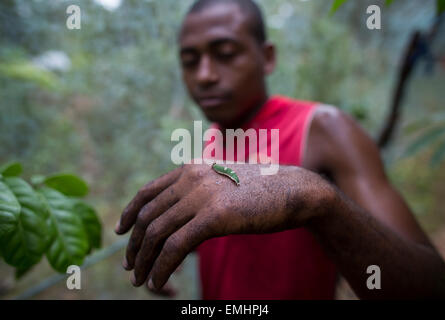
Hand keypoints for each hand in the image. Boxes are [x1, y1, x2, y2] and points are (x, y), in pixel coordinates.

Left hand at [115, 163, 334, 290]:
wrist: (294, 189)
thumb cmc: (260, 192)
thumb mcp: (223, 187)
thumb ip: (198, 197)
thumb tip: (178, 224)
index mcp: (191, 169)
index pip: (147, 192)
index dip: (128, 213)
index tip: (121, 232)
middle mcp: (191, 178)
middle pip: (148, 216)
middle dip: (135, 246)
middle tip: (131, 267)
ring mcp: (202, 195)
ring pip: (157, 233)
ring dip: (145, 262)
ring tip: (142, 281)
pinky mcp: (215, 216)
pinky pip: (175, 247)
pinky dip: (162, 268)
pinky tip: (160, 282)